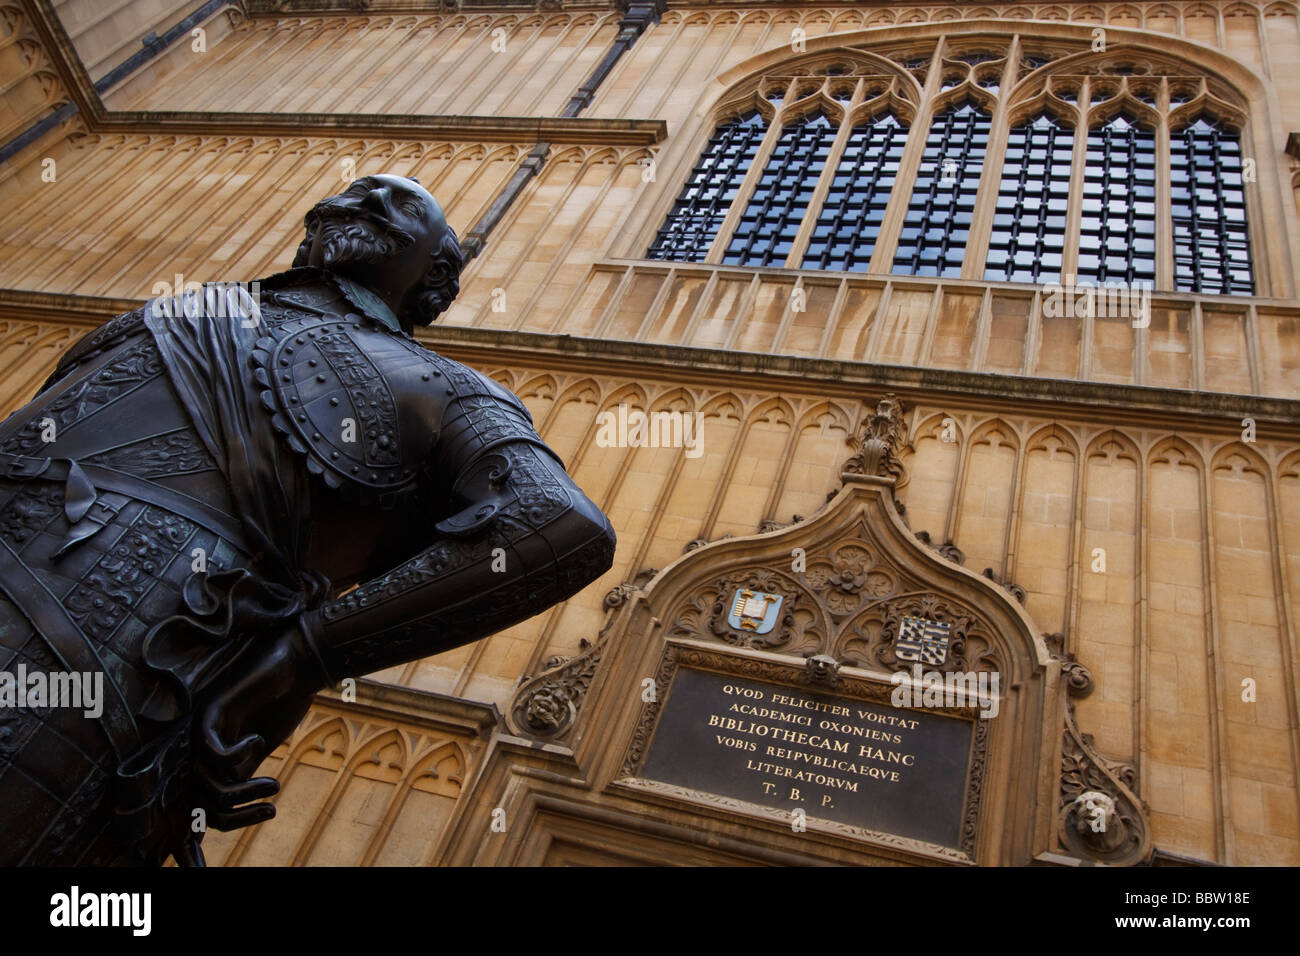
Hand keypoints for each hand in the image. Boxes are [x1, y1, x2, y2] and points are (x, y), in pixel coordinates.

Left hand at [192, 618, 327, 829]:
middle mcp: (199, 743)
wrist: (297, 662)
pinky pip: (212, 750)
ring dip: (243, 791)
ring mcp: (202, 727)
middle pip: (201, 798)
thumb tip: (230, 810)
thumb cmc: (282, 701)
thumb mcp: (259, 746)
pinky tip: (258, 741)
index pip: (204, 801)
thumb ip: (241, 771)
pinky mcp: (212, 710)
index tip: (261, 818)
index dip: (226, 820)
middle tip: (270, 809)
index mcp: (211, 753)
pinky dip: (236, 755)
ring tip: (273, 785)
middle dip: (236, 814)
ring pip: (206, 781)